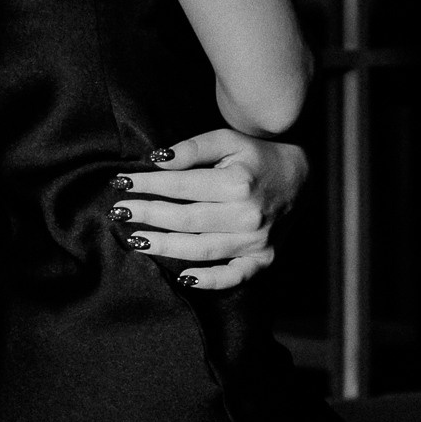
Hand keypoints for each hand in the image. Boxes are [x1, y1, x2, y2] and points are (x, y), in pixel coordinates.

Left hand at [109, 128, 309, 292]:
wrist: (301, 178)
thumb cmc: (257, 157)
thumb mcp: (227, 140)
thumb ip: (192, 148)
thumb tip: (156, 159)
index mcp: (238, 183)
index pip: (181, 186)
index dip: (148, 185)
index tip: (122, 183)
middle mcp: (247, 215)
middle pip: (185, 220)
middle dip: (148, 215)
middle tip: (118, 212)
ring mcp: (256, 241)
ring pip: (201, 249)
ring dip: (165, 246)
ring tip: (136, 240)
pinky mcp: (262, 259)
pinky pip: (233, 277)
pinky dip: (209, 281)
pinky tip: (183, 278)